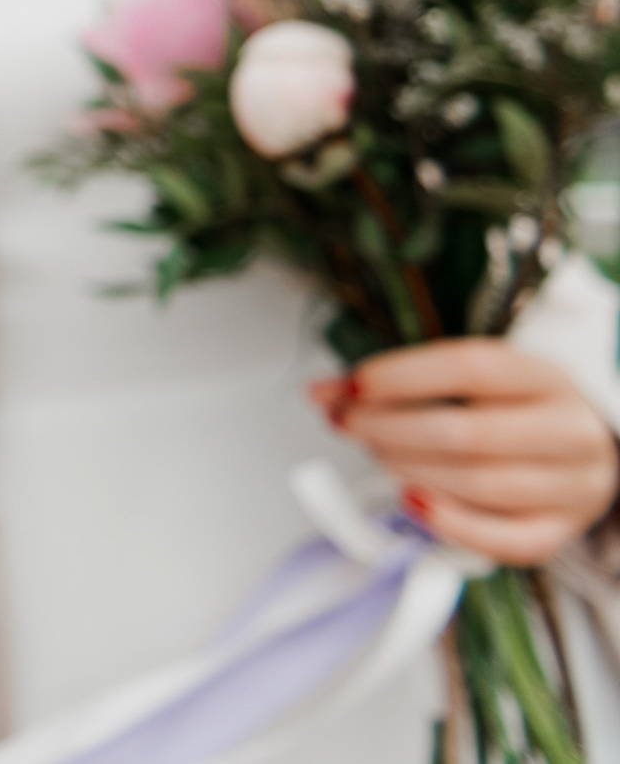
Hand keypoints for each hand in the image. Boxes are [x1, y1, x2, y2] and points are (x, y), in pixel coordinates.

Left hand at [313, 340, 619, 565]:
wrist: (578, 451)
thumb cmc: (513, 411)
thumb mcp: (470, 381)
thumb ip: (400, 383)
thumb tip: (326, 393)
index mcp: (545, 378)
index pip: (470, 367)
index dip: (401, 376)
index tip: (351, 386)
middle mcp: (568, 431)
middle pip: (469, 432)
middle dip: (390, 428)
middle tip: (347, 423)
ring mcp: (570, 487)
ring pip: (480, 484)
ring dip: (410, 470)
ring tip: (374, 455)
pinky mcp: (559, 533)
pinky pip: (503, 539)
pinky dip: (449, 523)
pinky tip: (410, 501)